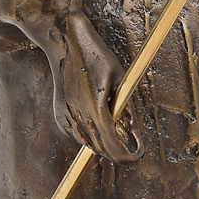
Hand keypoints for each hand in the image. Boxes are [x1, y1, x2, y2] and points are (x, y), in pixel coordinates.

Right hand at [33, 11, 140, 161]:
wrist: (66, 43)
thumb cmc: (96, 57)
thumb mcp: (120, 80)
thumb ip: (125, 108)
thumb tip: (132, 128)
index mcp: (96, 109)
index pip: (113, 147)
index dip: (129, 155)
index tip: (139, 152)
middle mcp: (78, 116)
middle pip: (101, 149)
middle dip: (118, 150)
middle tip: (133, 142)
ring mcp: (66, 116)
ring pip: (87, 143)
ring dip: (103, 143)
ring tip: (116, 130)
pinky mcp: (59, 114)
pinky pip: (75, 133)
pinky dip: (88, 134)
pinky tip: (96, 120)